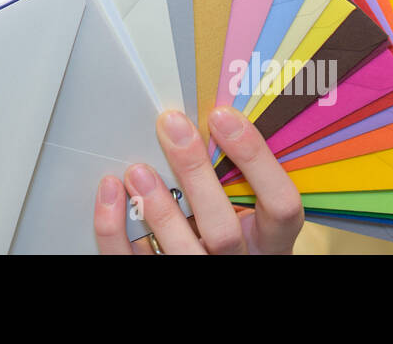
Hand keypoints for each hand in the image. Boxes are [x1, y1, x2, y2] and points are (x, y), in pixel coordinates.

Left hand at [93, 106, 303, 253]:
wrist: (205, 259)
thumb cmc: (223, 224)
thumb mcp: (242, 205)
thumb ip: (232, 175)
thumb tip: (201, 116)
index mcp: (270, 240)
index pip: (281, 205)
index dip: (255, 159)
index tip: (222, 116)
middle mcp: (239, 261)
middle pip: (225, 231)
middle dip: (196, 175)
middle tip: (172, 126)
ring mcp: (200, 272)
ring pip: (183, 253)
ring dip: (158, 210)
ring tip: (138, 170)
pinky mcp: (158, 277)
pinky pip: (131, 260)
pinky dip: (114, 229)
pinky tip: (111, 193)